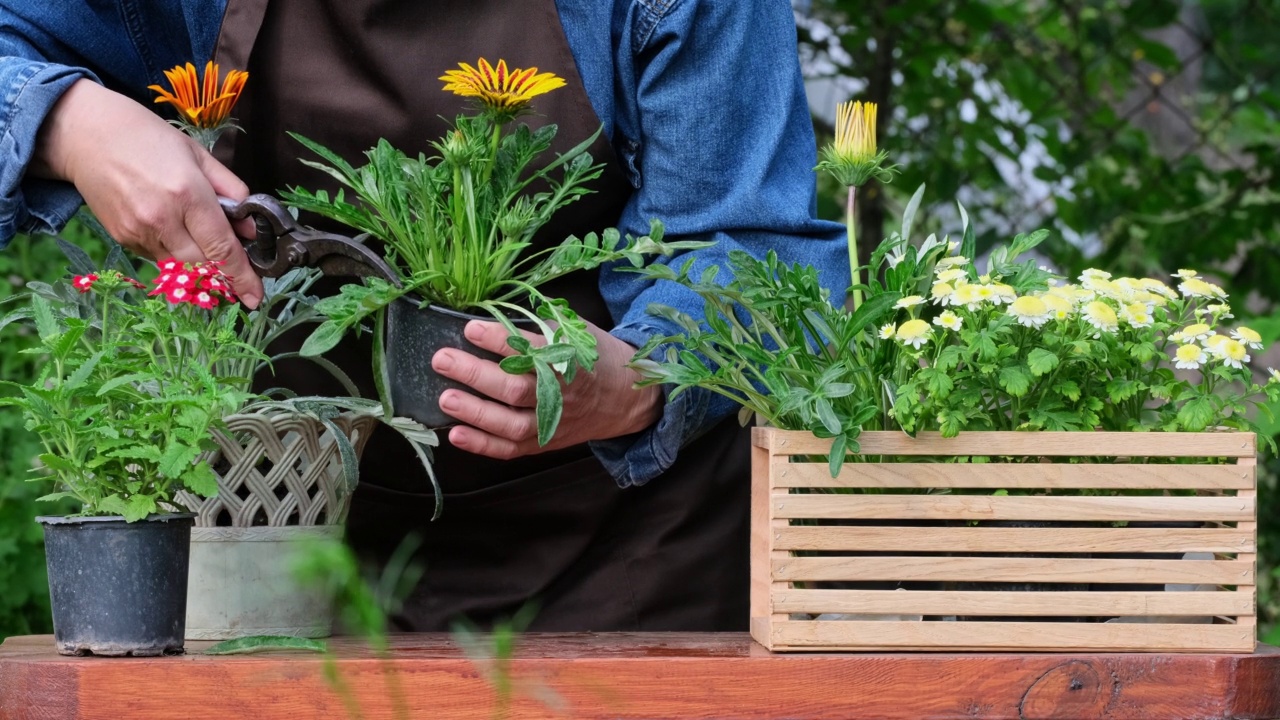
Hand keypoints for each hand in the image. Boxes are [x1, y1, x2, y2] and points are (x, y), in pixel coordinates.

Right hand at [32, 80, 262, 306]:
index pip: (221, 248)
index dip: (241, 276)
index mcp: (187, 194)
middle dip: (223, 274)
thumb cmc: (148, 138)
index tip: (255, 296)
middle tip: (238, 274)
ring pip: (180, 267)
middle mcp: (162, 219)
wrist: (87, 136)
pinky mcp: (122, 238)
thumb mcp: (199, 156)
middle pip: (203, 266)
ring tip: (204, 245)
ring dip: (199, 265)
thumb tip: (250, 228)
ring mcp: (138, 232)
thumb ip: (231, 190)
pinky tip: (173, 231)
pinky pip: (158, 258)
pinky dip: (174, 254)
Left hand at [431, 320, 662, 458]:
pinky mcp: (543, 443)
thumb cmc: (595, 358)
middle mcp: (560, 395)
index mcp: (570, 361)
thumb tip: (493, 317)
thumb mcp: (577, 332)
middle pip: (515, 389)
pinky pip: (511, 449)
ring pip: (510, 423)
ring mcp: (551, 423)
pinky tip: (456, 434)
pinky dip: (482, 445)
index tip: (470, 328)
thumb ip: (541, 329)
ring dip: (475, 412)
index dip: (498, 340)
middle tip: (442, 359)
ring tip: (445, 398)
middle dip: (476, 374)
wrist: (625, 399)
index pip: (530, 350)